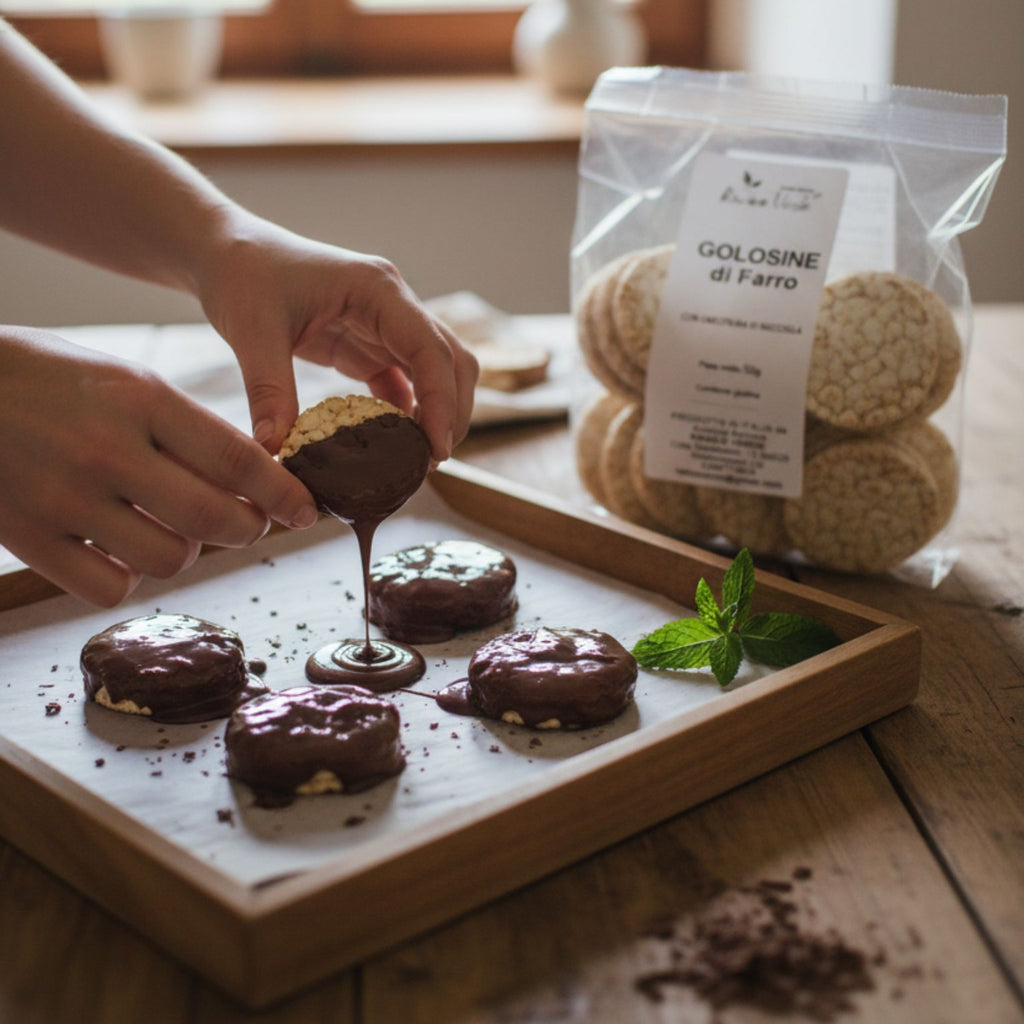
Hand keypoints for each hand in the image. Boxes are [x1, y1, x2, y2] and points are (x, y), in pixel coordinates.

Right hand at [0, 328, 317, 605]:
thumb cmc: (49, 379)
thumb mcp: (124, 378)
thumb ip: (184, 427)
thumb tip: (252, 477)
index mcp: (140, 398)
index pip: (237, 459)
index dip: (282, 493)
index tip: (306, 512)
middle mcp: (107, 449)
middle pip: (215, 518)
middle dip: (248, 529)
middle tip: (247, 524)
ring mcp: (63, 497)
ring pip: (170, 560)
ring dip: (187, 552)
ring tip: (172, 530)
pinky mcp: (25, 535)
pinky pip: (110, 587)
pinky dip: (128, 577)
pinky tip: (120, 551)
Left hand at [196, 217, 477, 460]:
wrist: (224, 253)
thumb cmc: (241, 276)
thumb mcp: (251, 331)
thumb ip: (269, 390)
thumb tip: (274, 450)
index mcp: (377, 290)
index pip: (430, 349)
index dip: (441, 400)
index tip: (436, 448)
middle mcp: (393, 304)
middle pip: (450, 360)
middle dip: (452, 411)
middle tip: (434, 462)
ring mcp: (385, 325)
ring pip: (436, 372)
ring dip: (436, 413)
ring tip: (421, 461)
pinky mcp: (370, 345)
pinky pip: (405, 382)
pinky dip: (408, 414)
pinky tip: (395, 447)